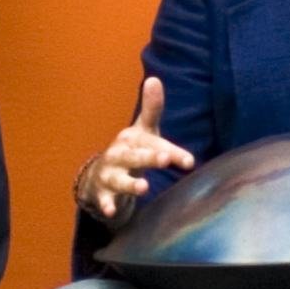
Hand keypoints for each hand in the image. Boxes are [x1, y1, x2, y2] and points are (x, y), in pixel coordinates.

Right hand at [77, 76, 195, 221]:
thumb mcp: (143, 130)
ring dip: (131, 183)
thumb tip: (155, 78)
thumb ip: (152, 109)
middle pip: (136, 156)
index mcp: (133, 138)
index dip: (172, 151)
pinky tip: (111, 210)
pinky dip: (106, 204)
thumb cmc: (131, 150)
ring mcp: (110, 172)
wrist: (100, 173)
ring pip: (120, 179)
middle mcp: (120, 153)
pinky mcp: (102, 191)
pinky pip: (104, 199)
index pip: (154, 143)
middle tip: (164, 159)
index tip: (189, 162)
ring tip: (144, 188)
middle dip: (150, 157)